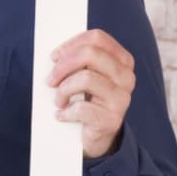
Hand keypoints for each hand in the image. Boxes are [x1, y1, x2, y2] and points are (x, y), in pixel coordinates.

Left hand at [48, 29, 134, 158]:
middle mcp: (126, 77)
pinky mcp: (112, 119)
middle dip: (63, 65)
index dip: (71, 44)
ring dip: (63, 90)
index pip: (97, 38)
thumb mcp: (85, 75)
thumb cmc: (87, 99)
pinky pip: (82, 107)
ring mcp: (122, 99)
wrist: (97, 136)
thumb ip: (77, 60)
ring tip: (58, 100)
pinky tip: (62, 115)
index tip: (54, 56)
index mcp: (122, 61)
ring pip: (86, 78)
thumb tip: (55, 54)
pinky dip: (66, 112)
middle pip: (90, 54)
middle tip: (50, 79)